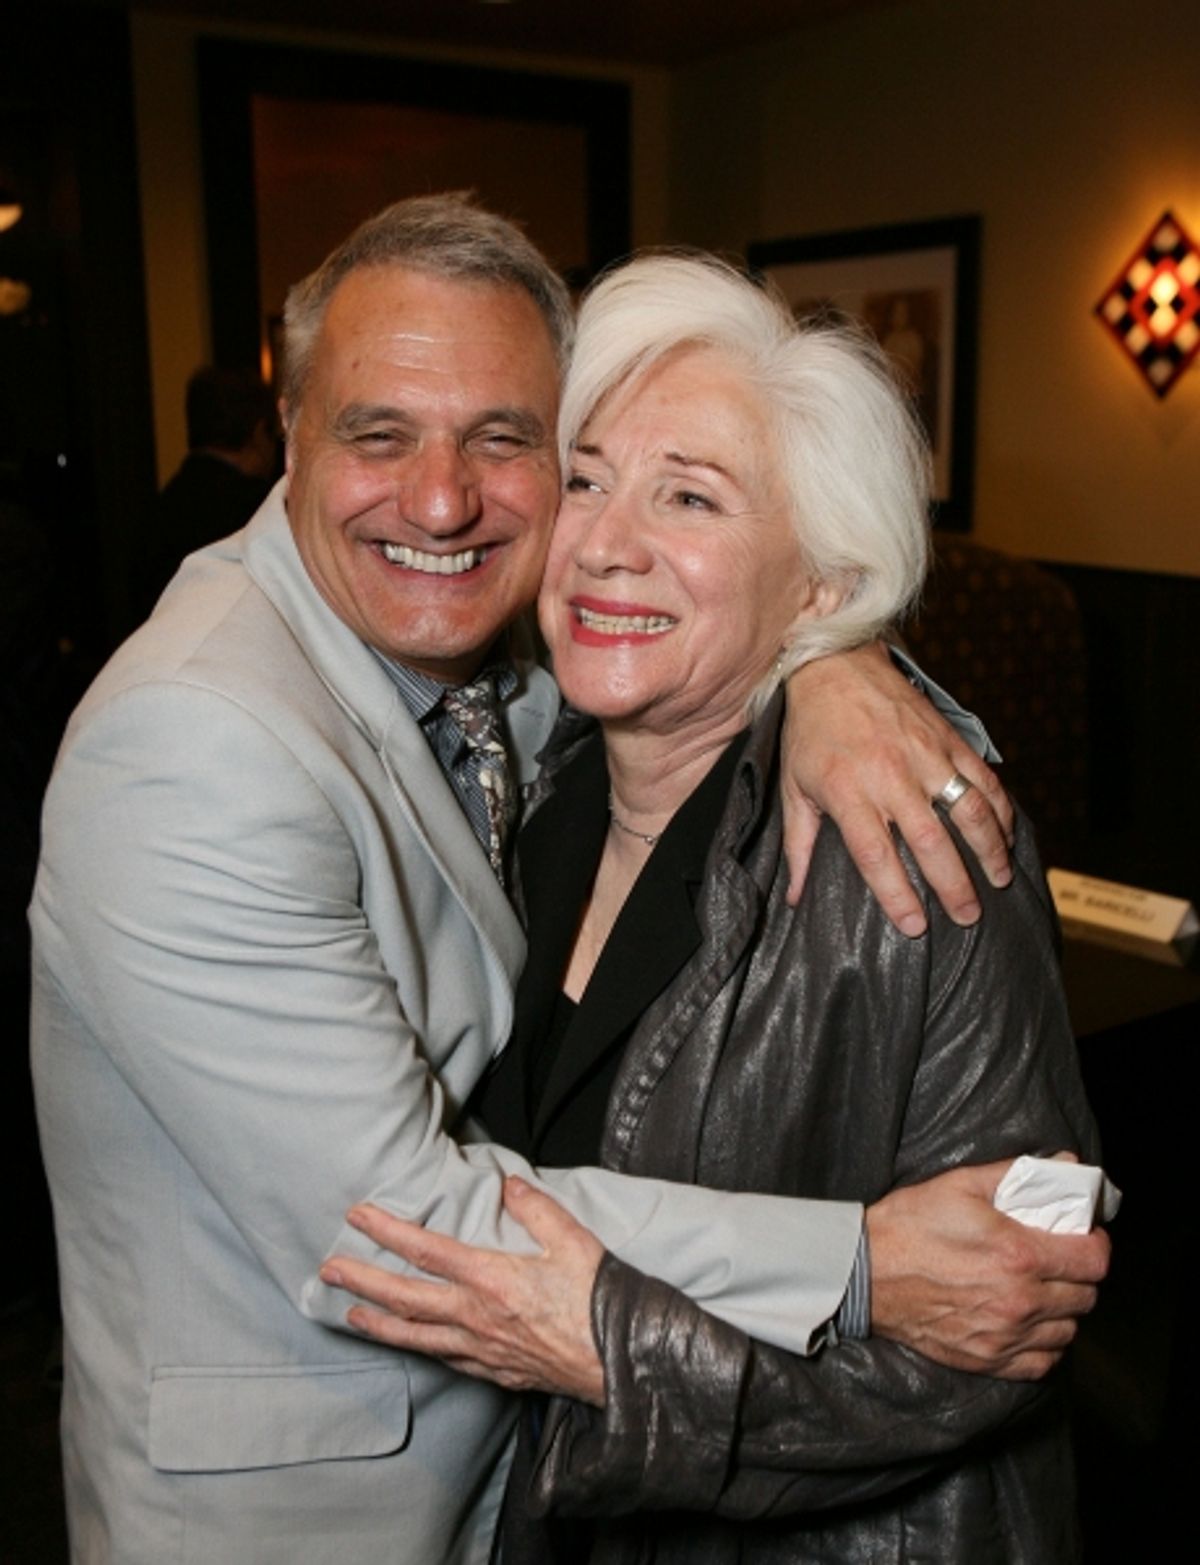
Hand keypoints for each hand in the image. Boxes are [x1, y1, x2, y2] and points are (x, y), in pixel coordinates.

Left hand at [320, 1177, 606, 1403]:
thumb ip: (536, 1209)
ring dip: (377, 1322)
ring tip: (349, 1313)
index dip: (388, 1232)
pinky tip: (408, 1344)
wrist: (621, 1362)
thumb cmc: (599, 1300)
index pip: (426, 1250)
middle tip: (329, 1270)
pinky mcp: (492, 1372)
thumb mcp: (573, 1241)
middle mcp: (476, 1316)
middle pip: (405, 1298)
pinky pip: (443, 1359)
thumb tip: (508, 1185)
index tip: (357, 1217)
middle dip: (362, 1282)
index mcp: (492, 1278)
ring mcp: (480, 1349)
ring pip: (415, 1336)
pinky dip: (417, 1348)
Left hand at [782, 642, 1013, 934]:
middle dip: (954, 884)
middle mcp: (890, 775)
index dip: (897, 894)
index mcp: (848, 791)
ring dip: (989, 849)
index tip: (915, 927)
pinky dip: (999, 808)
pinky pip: (982, 778)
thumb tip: (794, 897)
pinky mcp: (947, 738)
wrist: (835, 664)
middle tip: (968, 916)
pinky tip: (1006, 835)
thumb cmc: (811, 730)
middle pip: (931, 840)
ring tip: (999, 880)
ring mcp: (925, 755)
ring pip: (968, 809)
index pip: (876, 855)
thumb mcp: (794, 787)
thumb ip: (798, 845)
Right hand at [867, 1161, 1109, 1379]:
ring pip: (1069, 1331)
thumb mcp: (961, 1185)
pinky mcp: (988, 1360)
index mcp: (1018, 1254)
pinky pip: (1044, 1362)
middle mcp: (1019, 1301)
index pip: (1094, 1261)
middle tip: (1058, 1258)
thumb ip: (1018, 1174)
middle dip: (1078, 1273)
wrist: (863, 1274)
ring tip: (1042, 1289)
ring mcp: (1005, 1336)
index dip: (1095, 1244)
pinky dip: (1045, 1344)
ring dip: (1063, 1309)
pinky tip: (1028, 1322)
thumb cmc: (910, 1224)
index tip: (1083, 1236)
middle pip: (1087, 1297)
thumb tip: (1066, 1166)